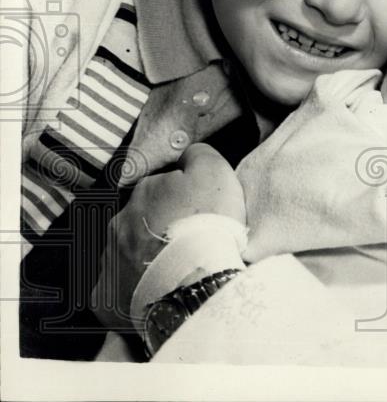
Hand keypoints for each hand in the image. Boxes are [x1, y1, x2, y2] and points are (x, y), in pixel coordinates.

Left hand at [91, 144, 244, 329]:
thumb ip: (198, 154)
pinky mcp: (107, 297)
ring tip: (176, 270)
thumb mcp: (215, 171)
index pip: (163, 187)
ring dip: (147, 257)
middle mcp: (120, 223)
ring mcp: (110, 261)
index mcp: (144, 192)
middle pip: (142, 220)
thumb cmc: (206, 224)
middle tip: (190, 241)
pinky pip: (117, 289)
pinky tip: (155, 291)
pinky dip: (133, 289)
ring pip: (128, 253)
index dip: (186, 198)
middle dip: (160, 227)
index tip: (202, 212)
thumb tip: (187, 155)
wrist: (194, 282)